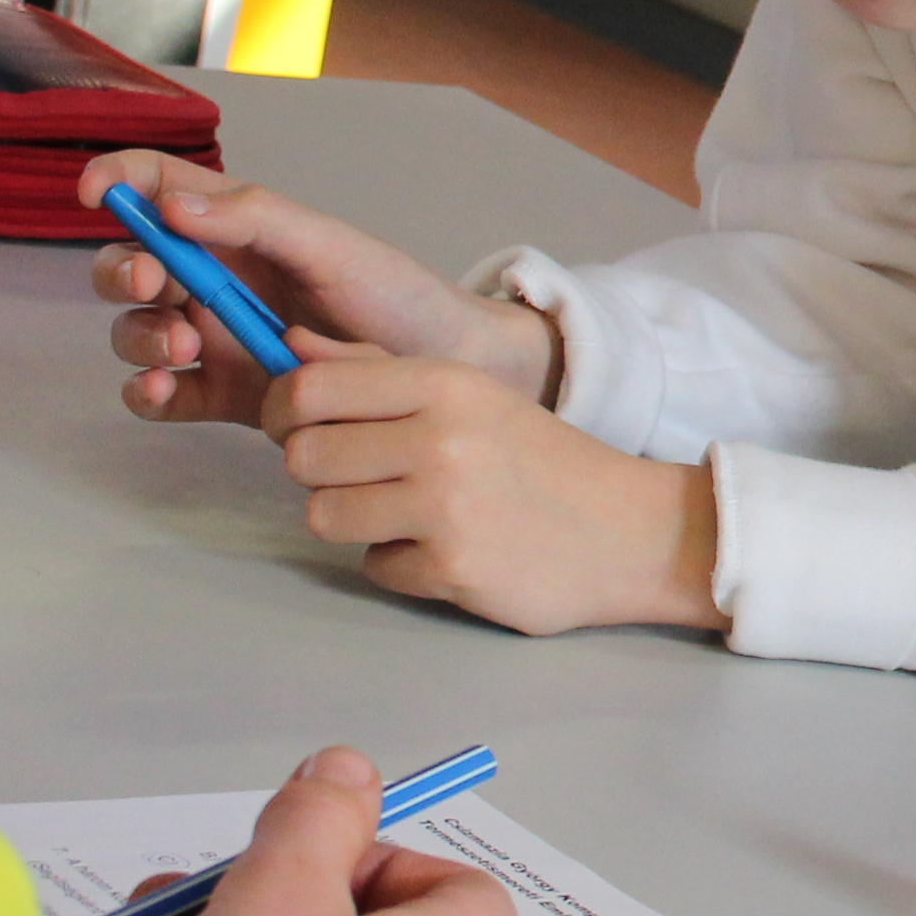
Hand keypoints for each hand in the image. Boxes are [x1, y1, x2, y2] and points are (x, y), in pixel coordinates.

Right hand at [84, 149, 552, 425]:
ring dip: (140, 334)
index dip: (120, 182)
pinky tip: (164, 387)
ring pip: (137, 331)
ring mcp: (215, 338)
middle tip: (151, 281)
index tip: (97, 192)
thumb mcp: (329, 246)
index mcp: (235, 228)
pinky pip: (161, 392)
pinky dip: (147, 391)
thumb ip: (254, 220)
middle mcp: (214, 280)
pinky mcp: (223, 394)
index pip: (159, 189)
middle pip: (131, 266)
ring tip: (185, 343)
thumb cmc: (394, 295)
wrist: (442, 369)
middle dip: (122, 270)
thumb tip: (170, 204)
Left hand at [265, 353, 720, 634]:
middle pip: (305, 457)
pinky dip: (401, 564)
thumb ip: (378, 370)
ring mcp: (444, 508)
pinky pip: (373, 567)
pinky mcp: (450, 569)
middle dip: (322, 472)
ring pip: (324, 516)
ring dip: (354, 521)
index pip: (311, 389)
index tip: (297, 428)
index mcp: (445, 384)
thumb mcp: (471, 397)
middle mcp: (440, 439)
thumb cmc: (542, 460)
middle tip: (366, 477)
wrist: (630, 532)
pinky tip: (446, 549)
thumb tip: (289, 346)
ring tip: (406, 514)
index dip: (285, 412)